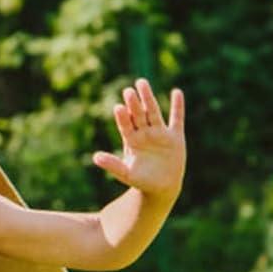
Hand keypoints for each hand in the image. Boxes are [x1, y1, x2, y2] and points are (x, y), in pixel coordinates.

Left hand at [93, 80, 186, 198]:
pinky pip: (177, 118)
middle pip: (138, 115)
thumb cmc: (141, 181)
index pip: (126, 126)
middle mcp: (144, 133)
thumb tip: (95, 157)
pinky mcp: (175, 137)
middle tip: (127, 91)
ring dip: (148, 98)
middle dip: (134, 104)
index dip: (123, 117)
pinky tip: (176, 92)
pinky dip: (177, 106)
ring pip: (153, 112)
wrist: (161, 188)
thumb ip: (112, 164)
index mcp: (132, 141)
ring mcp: (160, 133)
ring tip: (141, 83)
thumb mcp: (126, 174)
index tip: (118, 108)